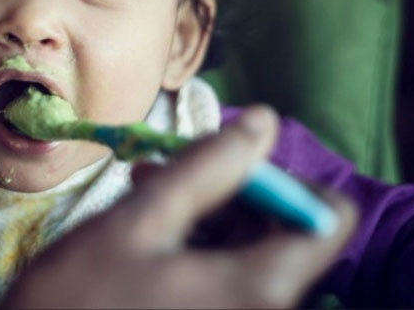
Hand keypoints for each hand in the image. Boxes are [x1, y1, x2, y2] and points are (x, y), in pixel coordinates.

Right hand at [0, 106, 356, 307]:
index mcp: (262, 287)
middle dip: (235, 190)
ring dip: (209, 213)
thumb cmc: (81, 300)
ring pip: (253, 252)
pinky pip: (228, 277)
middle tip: (171, 169)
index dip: (287, 177)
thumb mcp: (142, 221)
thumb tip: (264, 121)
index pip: (332, 218)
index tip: (231, 163)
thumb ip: (209, 167)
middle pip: (289, 232)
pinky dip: (199, 243)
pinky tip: (151, 225)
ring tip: (148, 187)